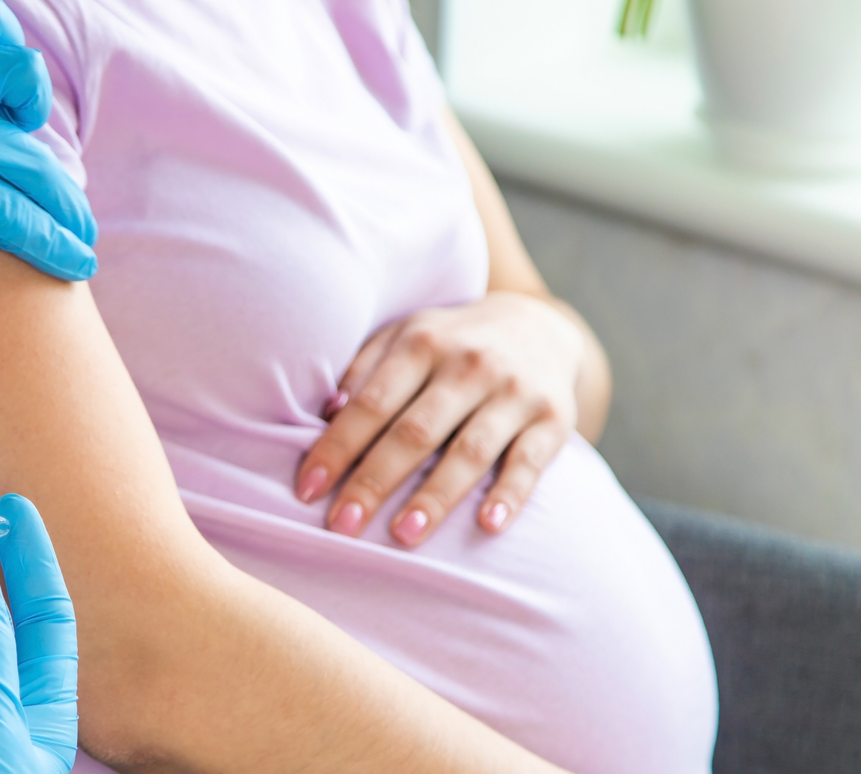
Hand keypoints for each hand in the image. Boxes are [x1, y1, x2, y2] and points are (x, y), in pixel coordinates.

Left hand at [295, 292, 582, 545]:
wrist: (538, 326)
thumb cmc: (449, 343)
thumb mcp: (405, 336)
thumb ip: (364, 370)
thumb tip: (324, 414)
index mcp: (422, 343)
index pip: (371, 403)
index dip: (337, 448)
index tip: (307, 491)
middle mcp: (469, 364)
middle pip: (414, 432)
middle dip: (374, 481)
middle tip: (342, 527)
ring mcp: (514, 391)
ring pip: (469, 451)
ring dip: (435, 496)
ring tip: (403, 535)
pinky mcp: (554, 418)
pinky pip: (529, 461)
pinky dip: (511, 493)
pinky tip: (488, 524)